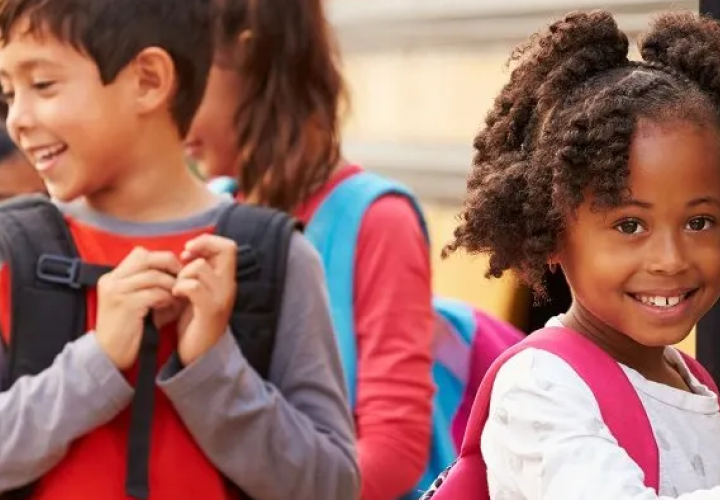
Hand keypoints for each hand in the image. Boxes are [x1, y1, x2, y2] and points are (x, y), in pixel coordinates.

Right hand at [95, 248, 181, 369]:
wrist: (109, 355)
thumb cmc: (129, 329)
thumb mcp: (139, 302)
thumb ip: (153, 285)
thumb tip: (181, 274)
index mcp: (114, 276)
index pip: (141, 254)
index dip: (163, 260)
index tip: (177, 272)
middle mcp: (112, 280)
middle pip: (147, 258)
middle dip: (170, 266)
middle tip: (183, 279)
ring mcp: (116, 291)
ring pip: (154, 276)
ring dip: (171, 286)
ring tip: (177, 298)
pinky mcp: (125, 304)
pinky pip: (154, 293)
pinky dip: (167, 298)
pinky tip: (169, 307)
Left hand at [173, 234, 236, 365]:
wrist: (199, 356)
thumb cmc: (195, 322)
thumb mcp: (199, 292)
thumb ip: (198, 273)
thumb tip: (188, 251)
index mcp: (226, 280)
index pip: (228, 246)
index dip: (208, 241)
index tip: (189, 250)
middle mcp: (228, 286)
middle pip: (225, 249)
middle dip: (200, 247)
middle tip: (183, 258)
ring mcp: (221, 298)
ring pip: (200, 267)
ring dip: (182, 273)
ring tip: (176, 288)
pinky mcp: (210, 311)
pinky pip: (194, 286)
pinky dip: (180, 287)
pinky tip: (175, 296)